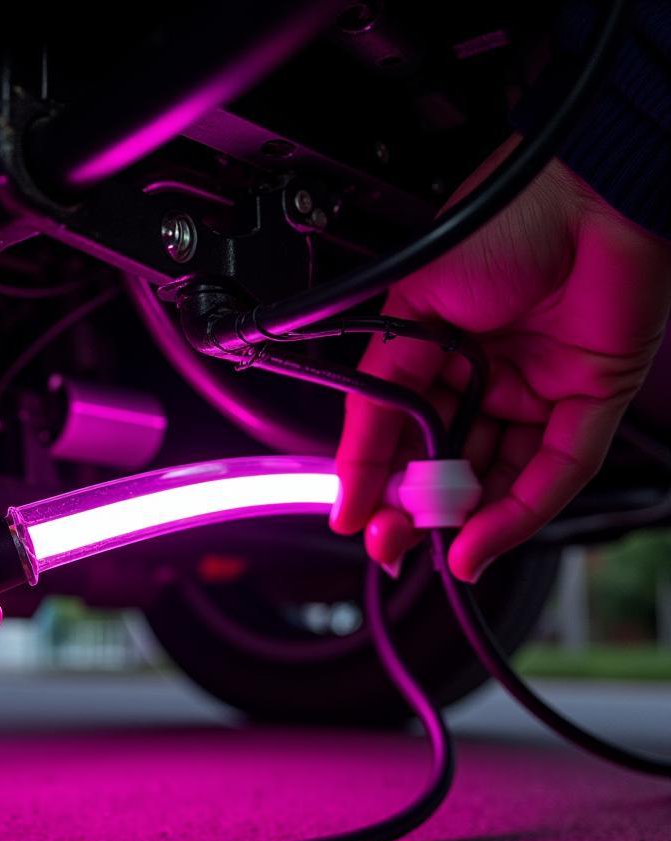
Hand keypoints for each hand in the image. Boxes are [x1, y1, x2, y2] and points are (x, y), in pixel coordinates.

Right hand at [332, 135, 670, 581]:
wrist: (586, 190)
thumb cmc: (496, 225)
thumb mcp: (406, 317)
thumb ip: (380, 398)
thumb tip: (355, 471)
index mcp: (435, 350)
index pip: (399, 431)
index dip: (373, 480)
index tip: (351, 518)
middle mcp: (486, 375)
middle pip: (448, 463)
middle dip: (416, 512)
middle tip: (388, 545)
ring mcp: (539, 390)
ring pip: (499, 477)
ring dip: (463, 520)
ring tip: (429, 547)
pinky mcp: (592, 399)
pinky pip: (554, 471)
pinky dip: (516, 514)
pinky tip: (479, 541)